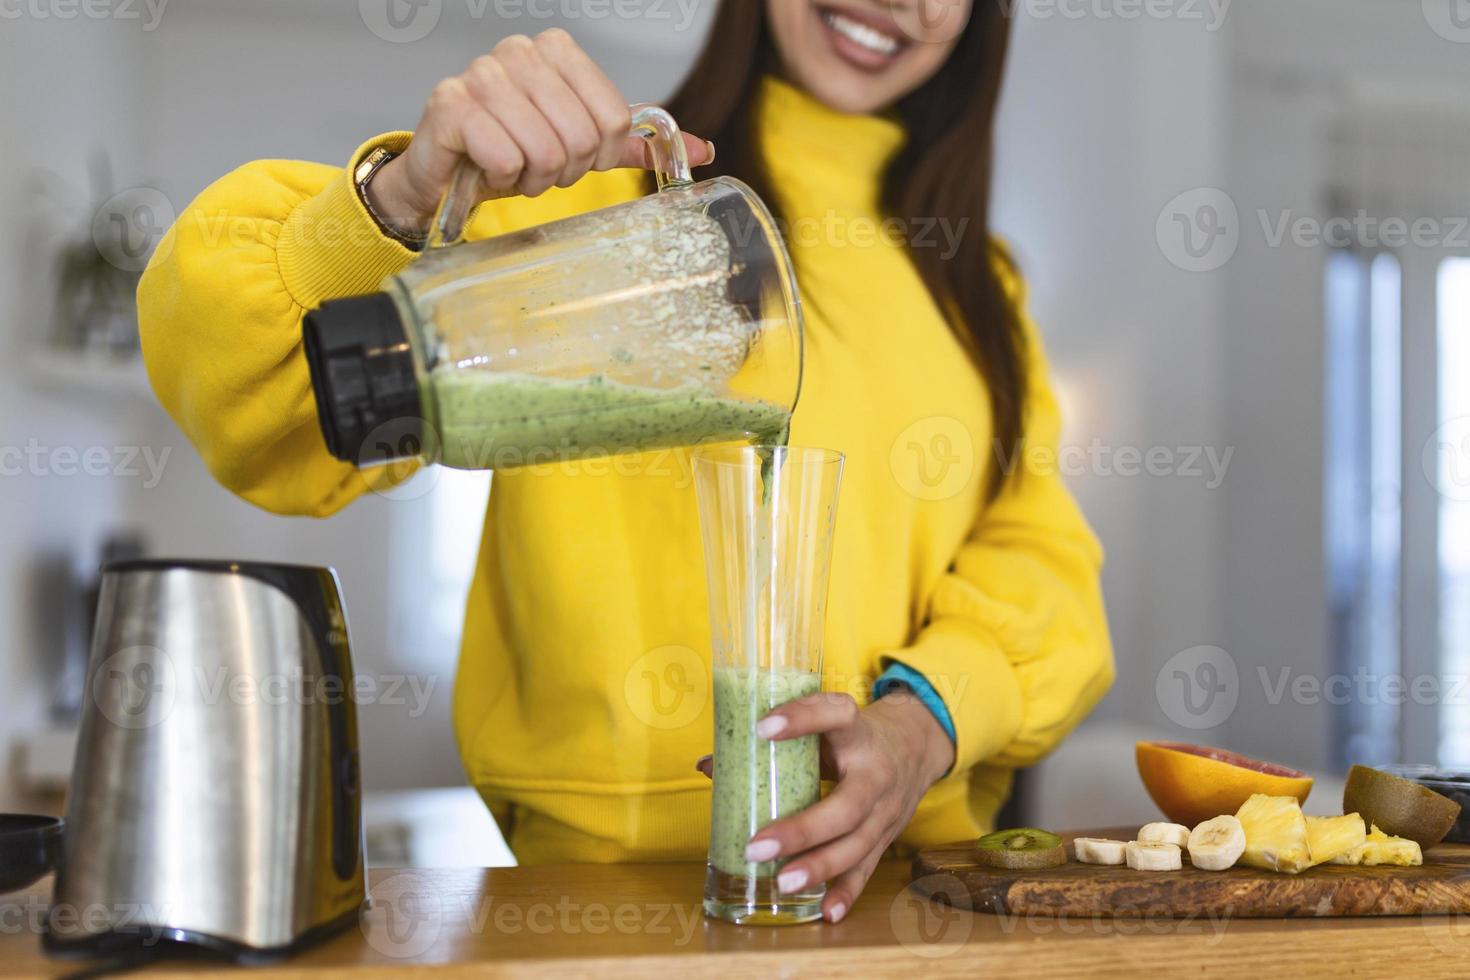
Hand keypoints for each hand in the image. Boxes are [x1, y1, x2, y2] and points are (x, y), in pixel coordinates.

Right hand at [366, 29, 715, 236]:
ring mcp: (482, 74)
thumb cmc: (513, 151)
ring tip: (512, 168)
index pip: (615, 119)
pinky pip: (507, 158)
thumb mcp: (581, 143)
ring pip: (545, 151)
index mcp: (558, 51)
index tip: (574, 157)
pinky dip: (501, 178)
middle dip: (564, 170)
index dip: (599, 155)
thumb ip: (635, 142)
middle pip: (583, 137)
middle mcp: (519, 52)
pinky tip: (485, 167)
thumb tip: (701, 148)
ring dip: (532, 178)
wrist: (449, 173)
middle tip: (538, 168)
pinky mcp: (451, 104)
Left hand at [695, 689, 955, 922]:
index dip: (802, 718)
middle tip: (757, 846)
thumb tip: (709, 765)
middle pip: (846, 806)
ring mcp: (885, 809)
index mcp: (857, 732)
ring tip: (782, 881)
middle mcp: (876, 772)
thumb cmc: (853, 737)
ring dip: (819, 866)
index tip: (762, 728)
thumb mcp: (824, 729)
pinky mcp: (887, 836)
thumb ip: (775, 745)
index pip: (836, 715)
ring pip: (857, 844)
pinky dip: (846, 892)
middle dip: (802, 829)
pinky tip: (826, 911)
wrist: (915, 747)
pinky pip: (866, 869)